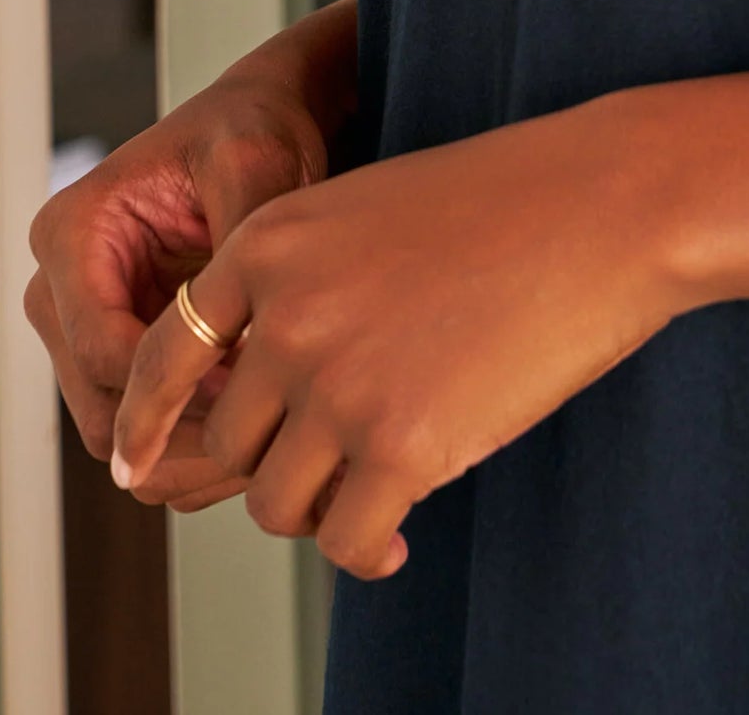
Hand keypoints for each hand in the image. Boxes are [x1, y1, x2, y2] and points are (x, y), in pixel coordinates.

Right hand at [25, 0, 356, 510]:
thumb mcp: (255, 168)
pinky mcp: (120, 345)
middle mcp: (60, 286)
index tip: (255, 391)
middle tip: (263, 446)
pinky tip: (261, 432)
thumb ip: (241, 255)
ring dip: (186, 451)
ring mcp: (84, 322)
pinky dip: (193, 438)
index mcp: (73, 235)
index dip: (177, 389)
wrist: (262, 120)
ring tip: (269, 446)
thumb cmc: (255, 130)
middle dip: (179, 436)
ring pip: (118, 428)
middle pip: (100, 406)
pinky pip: (143, 419)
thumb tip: (243, 352)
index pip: (105, 351)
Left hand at [109, 98, 690, 578]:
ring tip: (370, 496)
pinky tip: (400, 538)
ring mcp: (340, 385)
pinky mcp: (402, 447)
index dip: (147, 418)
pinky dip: (366, 550)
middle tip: (329, 467)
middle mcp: (286, 316)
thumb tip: (266, 388)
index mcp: (270, 243)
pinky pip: (343, 539)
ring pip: (275, 500)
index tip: (138, 460)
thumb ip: (307, 283)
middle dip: (271, 460)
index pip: (163, 355)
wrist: (610, 203)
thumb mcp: (376, 209)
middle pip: (227, 439)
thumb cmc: (512, 198)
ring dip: (316, 507)